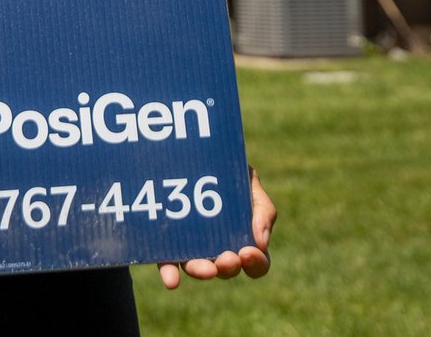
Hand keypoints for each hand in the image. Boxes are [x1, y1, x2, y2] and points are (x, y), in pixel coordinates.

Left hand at [157, 167, 273, 290]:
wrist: (191, 150)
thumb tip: (261, 242)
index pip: (256, 262)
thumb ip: (263, 208)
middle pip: (227, 269)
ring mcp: (192, 246)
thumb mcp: (249, 180)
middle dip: (228, 267)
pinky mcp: (167, 243)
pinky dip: (170, 274)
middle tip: (226, 259)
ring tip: (204, 269)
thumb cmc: (227, 169)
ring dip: (201, 272)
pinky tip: (172, 280)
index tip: (248, 251)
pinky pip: (167, 262)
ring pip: (198, 269)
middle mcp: (218, 247)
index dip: (256, 263)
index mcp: (243, 236)